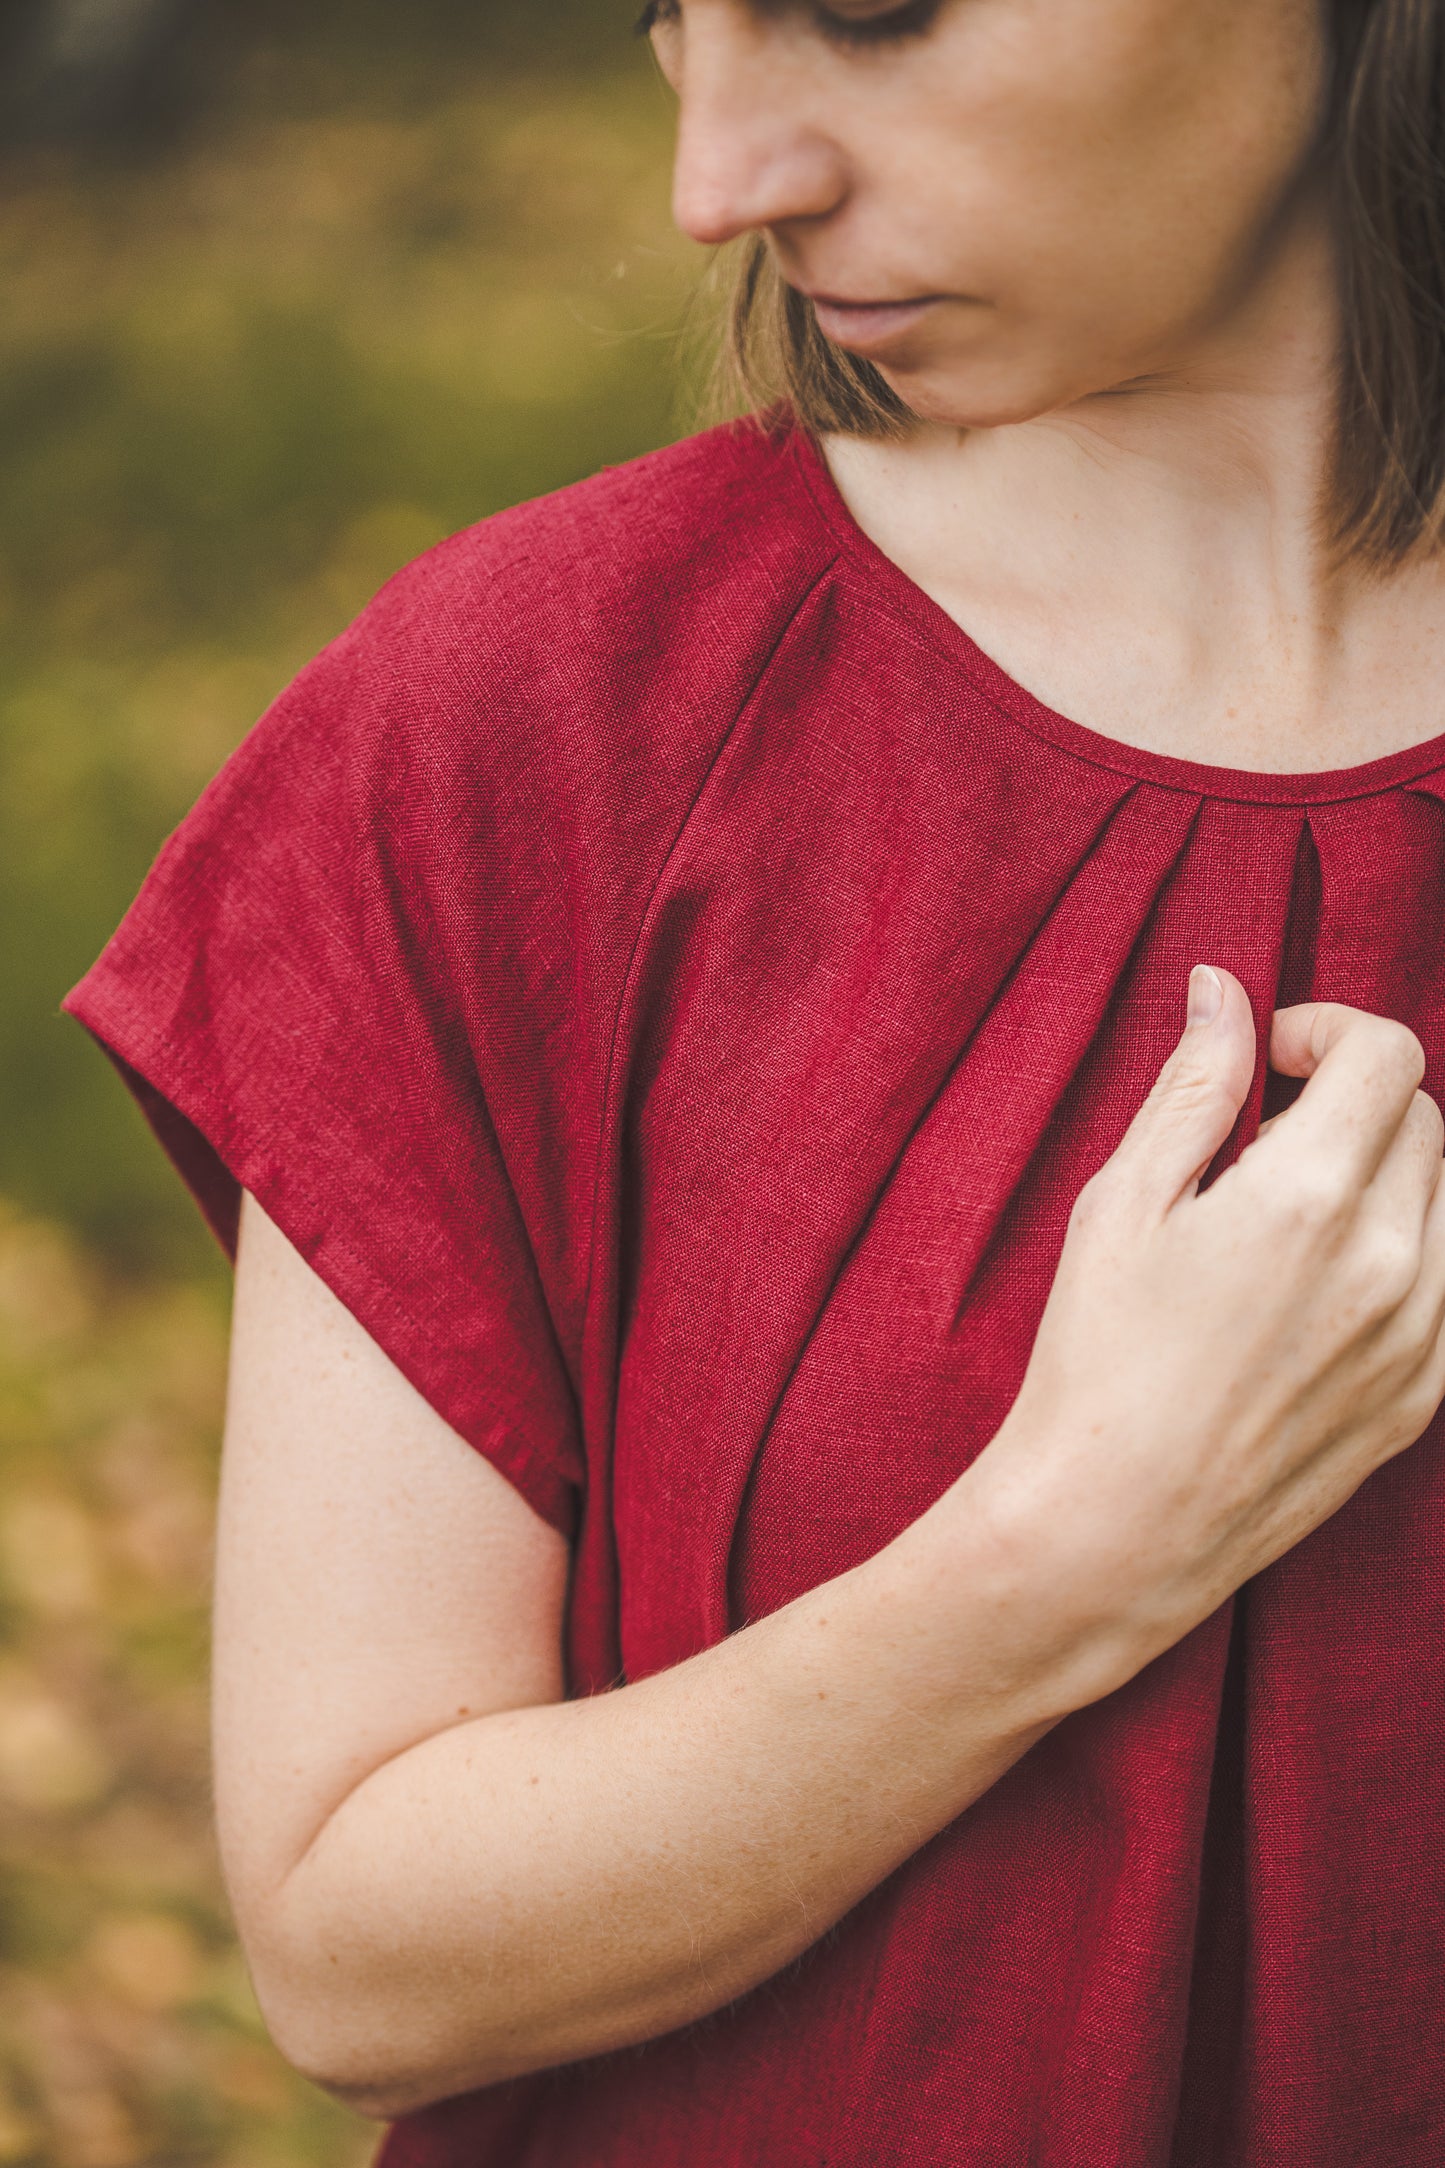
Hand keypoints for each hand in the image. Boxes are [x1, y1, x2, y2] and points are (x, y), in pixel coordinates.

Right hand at [970, 966, 1444, 1702]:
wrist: (1113, 1529)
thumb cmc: (1096, 1362)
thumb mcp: (1122, 1204)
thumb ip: (1192, 1086)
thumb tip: (1223, 990)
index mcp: (1308, 1198)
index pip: (1388, 1054)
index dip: (1326, 1030)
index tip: (1270, 1059)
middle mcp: (1392, 1261)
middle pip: (1425, 1116)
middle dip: (1352, 1098)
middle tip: (1262, 1139)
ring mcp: (1424, 1335)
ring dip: (1382, 1174)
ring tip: (1286, 1219)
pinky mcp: (1426, 1395)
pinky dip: (1402, 1252)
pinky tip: (1313, 1287)